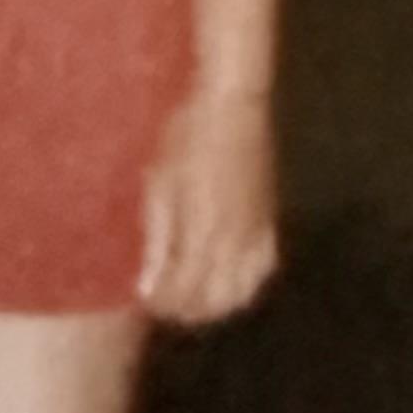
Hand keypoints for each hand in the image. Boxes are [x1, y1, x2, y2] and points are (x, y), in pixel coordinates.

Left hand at [138, 84, 277, 324]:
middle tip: (163, 302)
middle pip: (213, 302)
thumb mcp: (159, 183)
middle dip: (185, 310)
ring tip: (191, 296)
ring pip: (242, 293)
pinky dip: (243, 286)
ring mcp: (256, 233)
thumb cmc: (186, 134)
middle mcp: (235, 242)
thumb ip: (157, 240)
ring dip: (214, 304)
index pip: (184, 293)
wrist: (233, 102)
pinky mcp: (268, 220)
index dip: (162, 304)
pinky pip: (262, 270)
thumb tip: (147, 288)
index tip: (144, 300)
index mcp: (203, 233)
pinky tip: (225, 279)